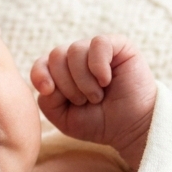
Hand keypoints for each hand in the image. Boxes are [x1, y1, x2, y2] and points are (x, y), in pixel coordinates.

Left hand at [31, 35, 155, 171]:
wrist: (131, 128)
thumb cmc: (99, 122)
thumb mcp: (64, 118)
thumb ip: (47, 100)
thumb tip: (48, 81)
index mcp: (63, 72)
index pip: (42, 63)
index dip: (40, 74)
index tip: (49, 91)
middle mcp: (78, 58)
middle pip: (56, 55)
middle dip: (66, 84)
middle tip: (83, 101)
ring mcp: (97, 50)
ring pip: (75, 50)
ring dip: (84, 80)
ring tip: (97, 96)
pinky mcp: (119, 45)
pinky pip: (98, 43)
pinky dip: (98, 66)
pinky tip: (106, 81)